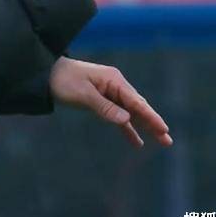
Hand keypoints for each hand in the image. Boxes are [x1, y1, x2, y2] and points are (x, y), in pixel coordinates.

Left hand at [49, 57, 172, 147]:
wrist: (47, 74)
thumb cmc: (64, 81)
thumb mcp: (83, 95)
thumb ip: (104, 107)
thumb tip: (126, 119)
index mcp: (114, 80)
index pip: (136, 101)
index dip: (151, 116)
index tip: (163, 128)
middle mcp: (116, 86)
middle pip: (138, 107)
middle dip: (153, 123)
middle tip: (167, 138)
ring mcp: (110, 93)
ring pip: (132, 113)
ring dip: (145, 126)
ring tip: (161, 141)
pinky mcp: (103, 101)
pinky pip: (120, 116)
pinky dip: (128, 128)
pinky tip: (137, 142)